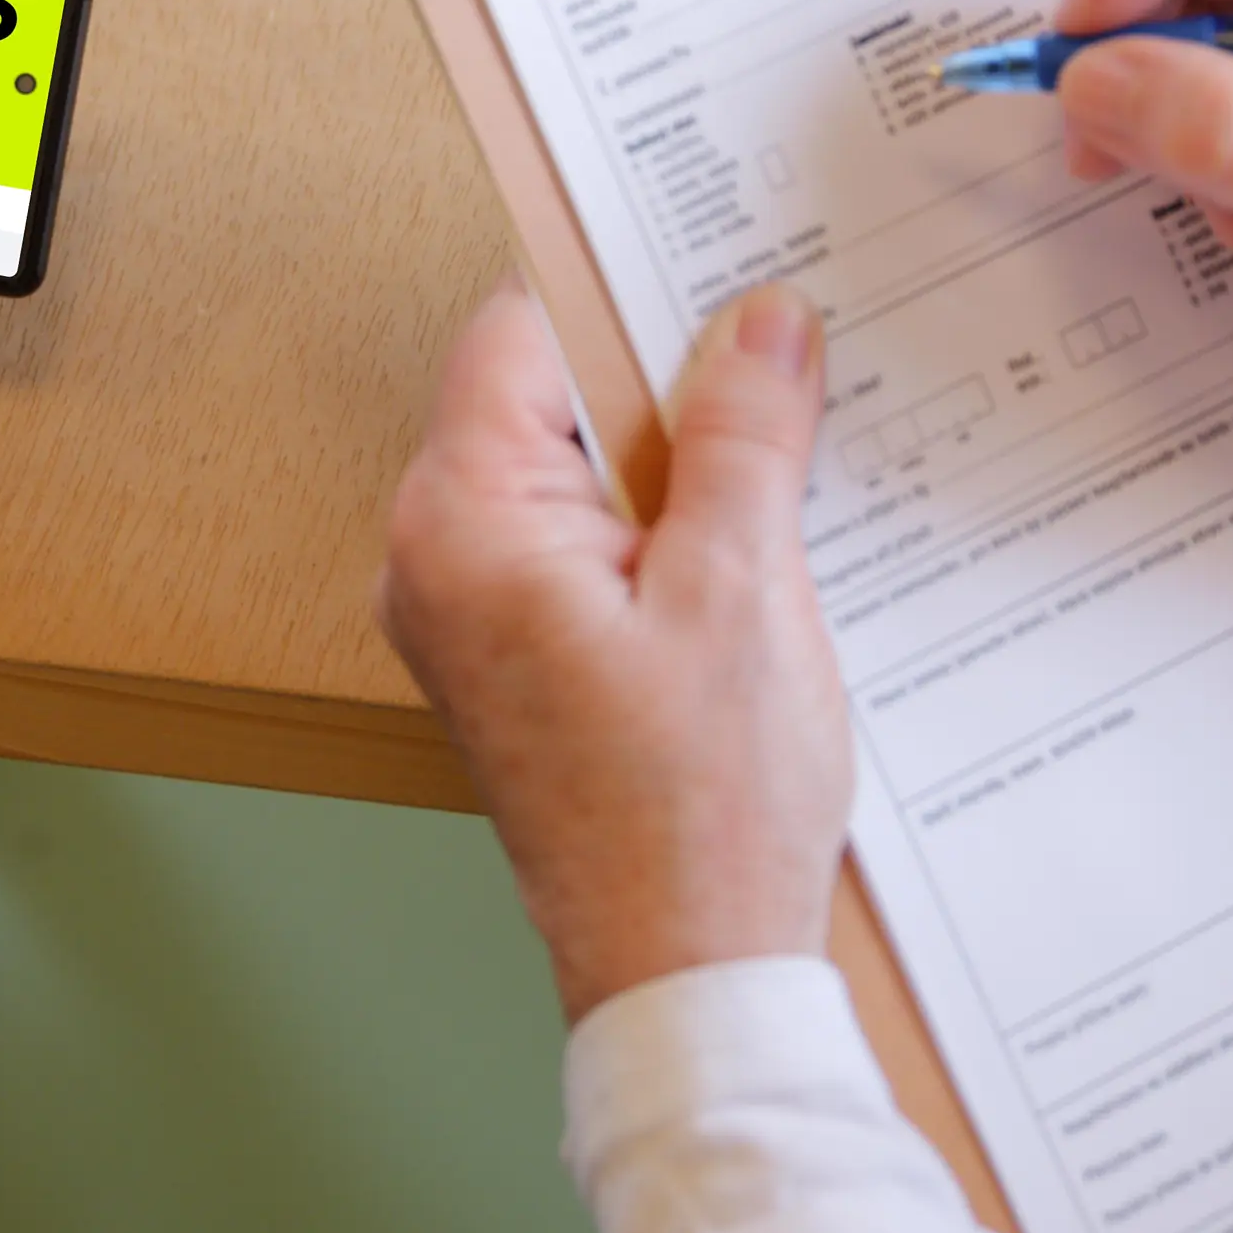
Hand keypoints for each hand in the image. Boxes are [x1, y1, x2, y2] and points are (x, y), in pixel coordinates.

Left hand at [379, 285, 851, 1031]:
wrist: (686, 980)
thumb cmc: (697, 815)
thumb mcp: (742, 593)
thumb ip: (743, 436)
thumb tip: (758, 320)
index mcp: (462, 520)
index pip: (524, 330)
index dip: (626, 285)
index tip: (718, 252)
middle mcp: (437, 558)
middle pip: (552, 400)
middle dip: (670, 374)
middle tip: (788, 343)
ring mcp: (473, 615)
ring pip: (582, 476)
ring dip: (683, 460)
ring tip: (794, 446)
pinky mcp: (521, 661)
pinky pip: (589, 548)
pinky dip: (667, 530)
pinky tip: (761, 539)